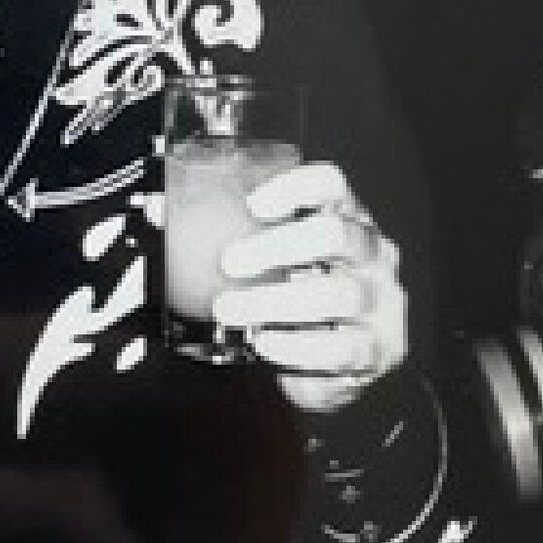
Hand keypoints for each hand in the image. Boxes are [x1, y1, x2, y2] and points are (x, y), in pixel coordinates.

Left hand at [212, 160, 407, 412]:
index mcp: (346, 216)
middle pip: (335, 234)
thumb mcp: (275, 256)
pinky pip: (339, 347)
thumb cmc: (301, 291)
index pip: (331, 184)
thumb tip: (161, 213)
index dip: (294, 188)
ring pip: (336, 293)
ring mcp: (380, 300)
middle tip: (230, 262)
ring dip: (274, 301)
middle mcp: (371, 252)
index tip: (253, 204)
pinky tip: (266, 342)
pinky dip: (296, 345)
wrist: (338, 358)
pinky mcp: (379, 348)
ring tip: (231, 309)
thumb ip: (235, 234)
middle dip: (277, 247)